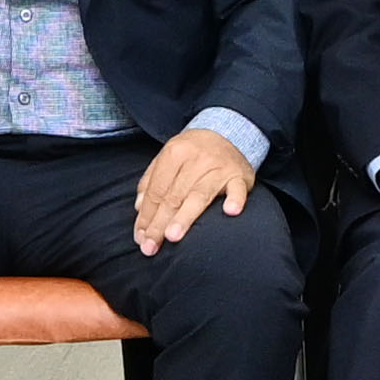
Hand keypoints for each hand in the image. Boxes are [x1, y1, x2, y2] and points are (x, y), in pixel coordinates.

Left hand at [134, 124, 258, 248]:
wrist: (228, 132)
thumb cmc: (193, 152)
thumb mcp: (168, 157)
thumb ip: (151, 181)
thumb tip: (139, 208)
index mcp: (174, 153)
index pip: (156, 190)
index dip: (146, 216)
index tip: (140, 238)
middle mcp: (195, 159)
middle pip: (173, 196)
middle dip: (159, 224)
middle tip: (151, 247)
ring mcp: (219, 167)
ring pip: (199, 195)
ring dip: (185, 216)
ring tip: (173, 236)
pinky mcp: (239, 175)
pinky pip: (237, 189)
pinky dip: (235, 199)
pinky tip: (230, 212)